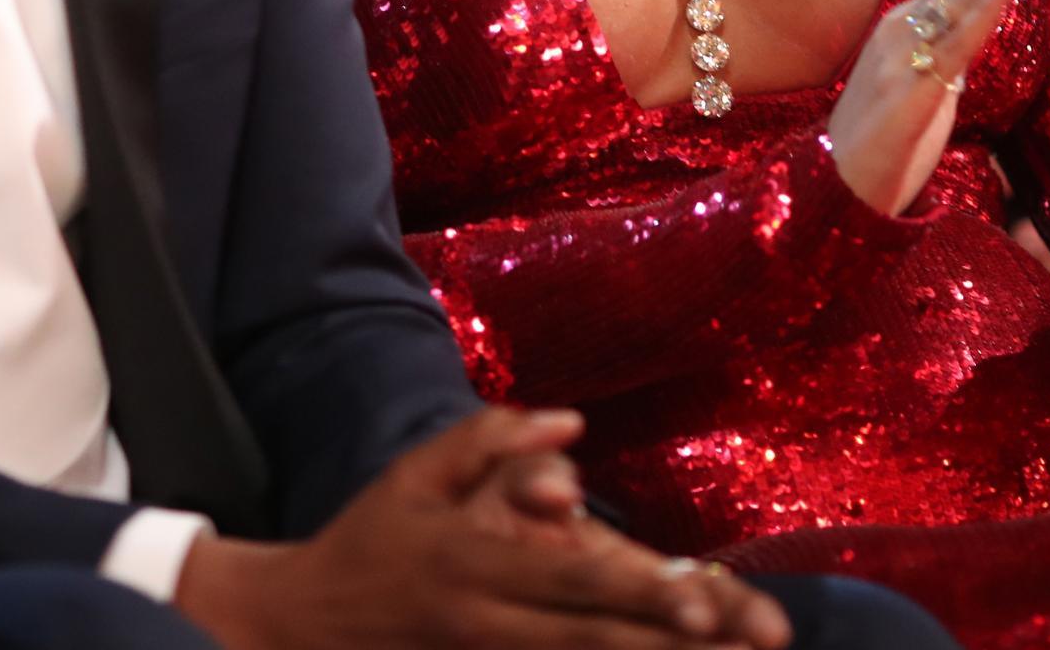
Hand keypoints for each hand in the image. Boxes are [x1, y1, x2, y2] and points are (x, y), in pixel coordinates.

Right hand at [174, 407, 789, 649]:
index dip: (643, 589)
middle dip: (678, 642)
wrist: (296, 626)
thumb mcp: (415, 474)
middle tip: (753, 639)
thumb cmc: (369, 539)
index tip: (707, 595)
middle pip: (597, 638)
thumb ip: (490, 442)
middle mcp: (488, 623)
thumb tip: (571, 423)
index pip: (573, 578)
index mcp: (474, 561)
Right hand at [829, 0, 1049, 214]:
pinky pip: (959, 36)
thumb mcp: (923, 94)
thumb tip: (967, 49)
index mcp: (910, 24)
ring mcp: (904, 50)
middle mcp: (905, 23)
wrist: (833, 193)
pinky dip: (991, 0)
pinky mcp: (912, 86)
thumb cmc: (881, 150)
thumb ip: (942, 63)